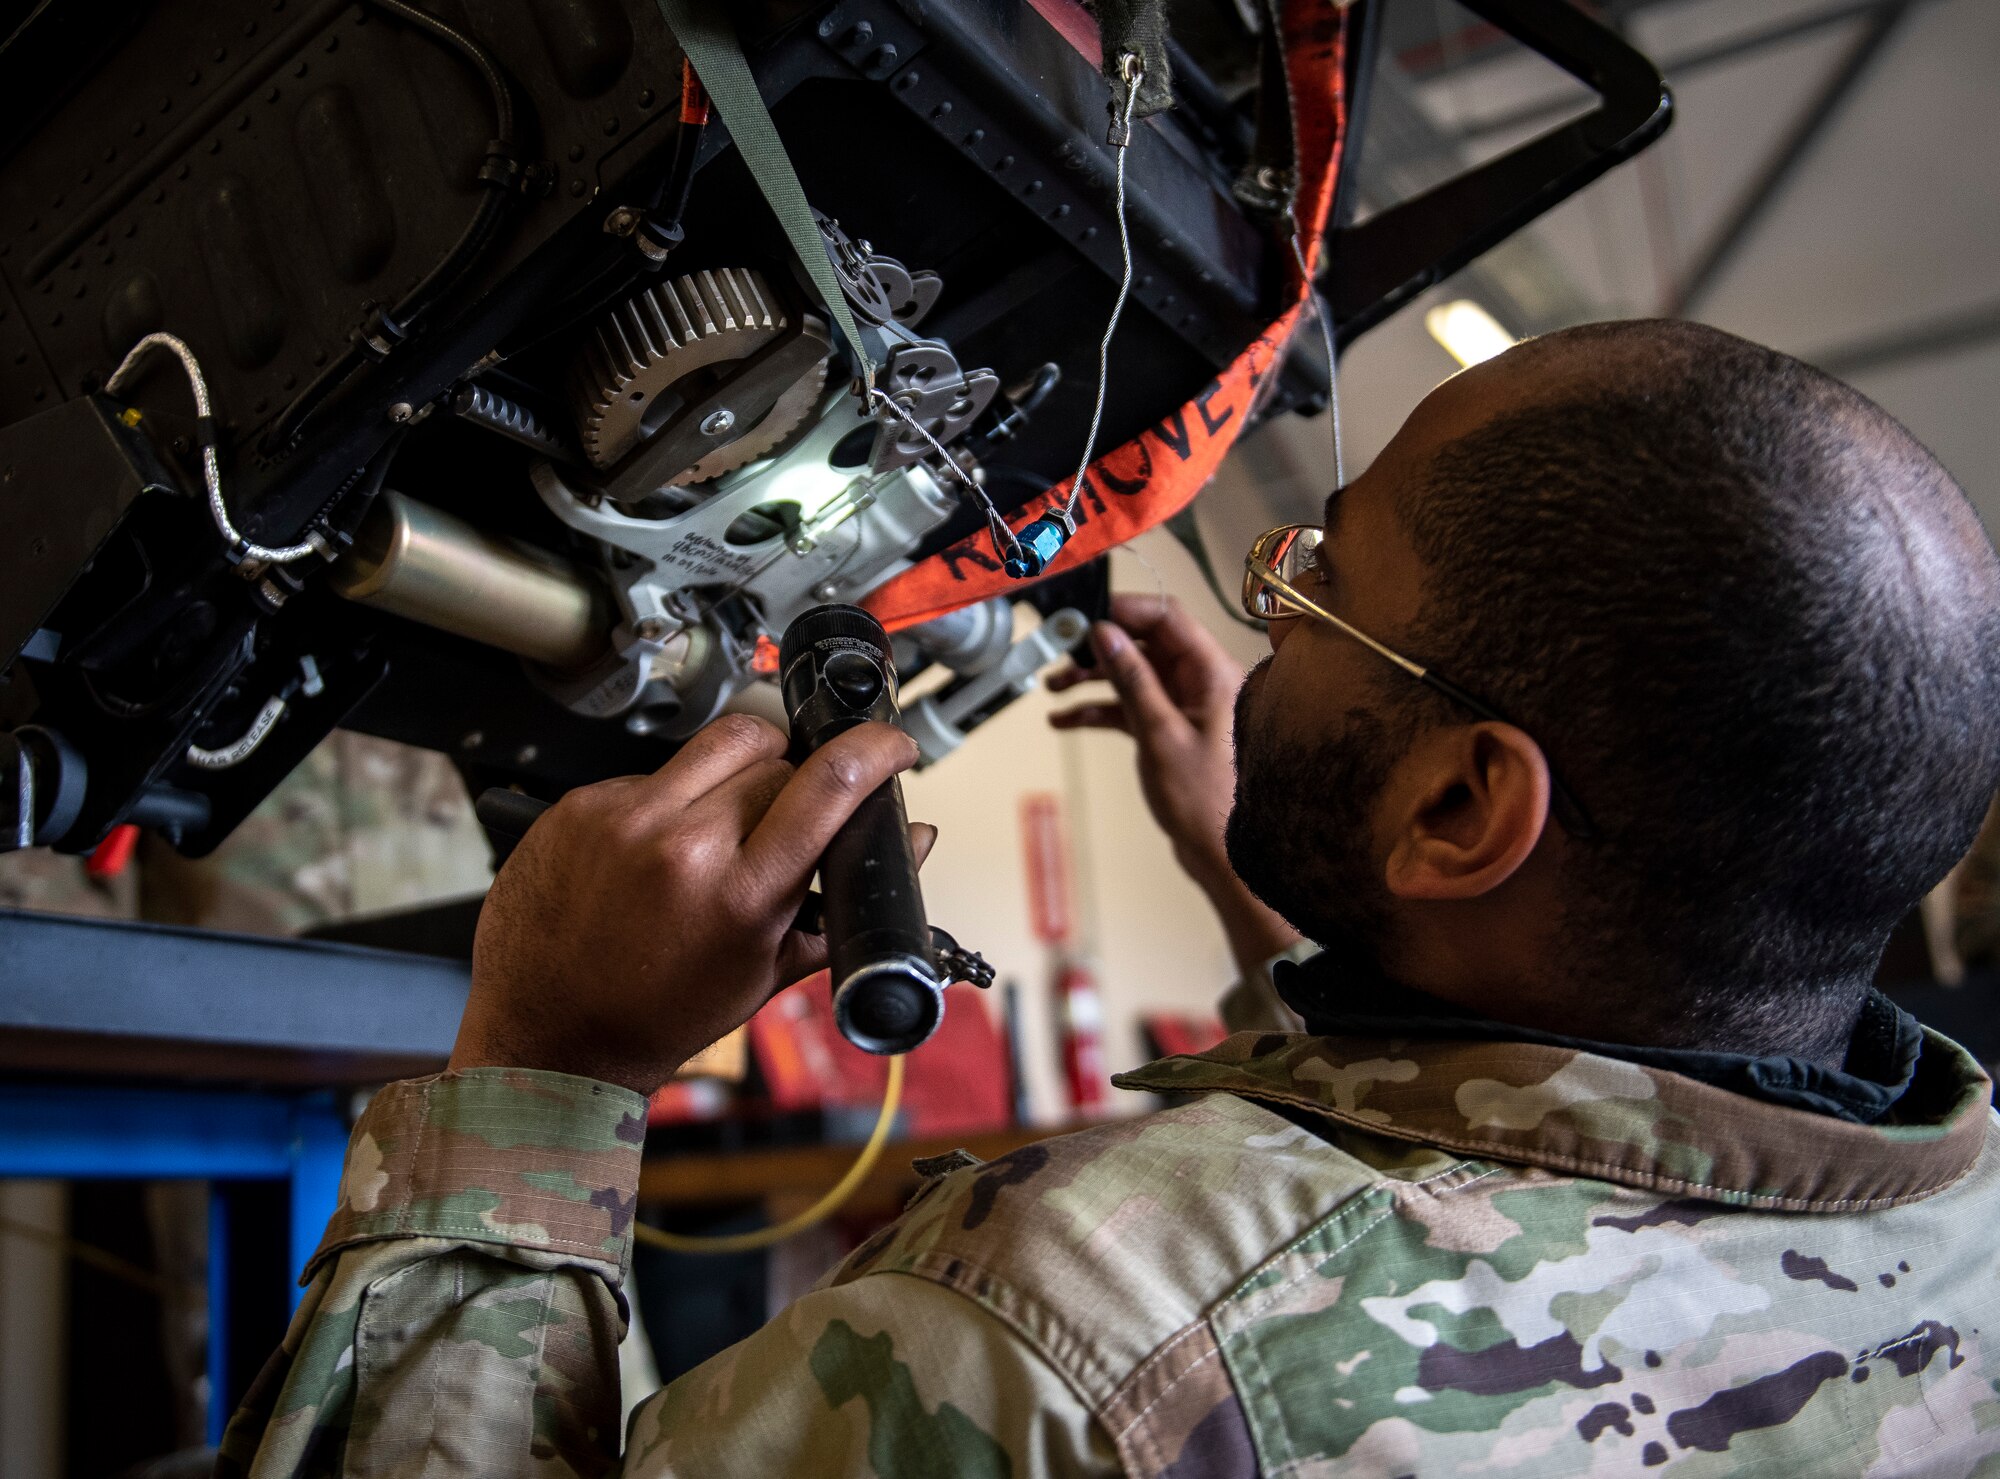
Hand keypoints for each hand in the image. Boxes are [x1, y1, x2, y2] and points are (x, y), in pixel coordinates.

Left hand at [451, 714, 931, 1094]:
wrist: (548, 1034)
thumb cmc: (657, 1016)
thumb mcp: (769, 972)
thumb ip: (848, 902)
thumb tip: (916, 842)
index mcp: (739, 894)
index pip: (829, 783)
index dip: (875, 750)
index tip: (890, 745)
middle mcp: (680, 844)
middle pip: (778, 758)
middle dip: (798, 783)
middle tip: (784, 825)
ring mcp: (624, 816)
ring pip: (721, 742)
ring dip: (745, 767)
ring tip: (729, 818)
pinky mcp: (582, 803)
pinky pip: (656, 769)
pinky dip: (674, 796)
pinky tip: (661, 844)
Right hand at [1048, 593, 1300, 973]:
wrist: (1224, 856)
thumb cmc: (1207, 800)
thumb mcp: (1159, 734)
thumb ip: (1132, 680)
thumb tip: (1104, 634)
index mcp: (1212, 673)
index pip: (1168, 619)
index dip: (1126, 610)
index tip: (1087, 613)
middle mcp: (1201, 683)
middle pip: (1146, 645)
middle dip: (1100, 647)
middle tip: (1061, 651)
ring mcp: (1186, 707)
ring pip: (1135, 675)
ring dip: (1094, 679)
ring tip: (1054, 687)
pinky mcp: (1173, 730)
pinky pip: (1132, 707)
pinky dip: (1101, 710)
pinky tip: (1066, 720)